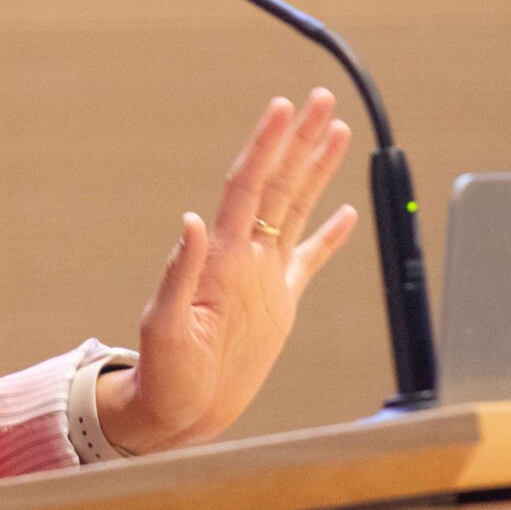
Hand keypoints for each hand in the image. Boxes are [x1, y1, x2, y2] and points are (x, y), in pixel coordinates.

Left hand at [99, 89, 356, 454]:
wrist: (177, 411)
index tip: (282, 106)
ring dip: (316, 170)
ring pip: (297, 209)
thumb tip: (191, 220)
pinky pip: (309, 260)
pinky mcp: (279, 303)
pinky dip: (329, 236)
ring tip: (336, 131)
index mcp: (222, 257)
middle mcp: (245, 256)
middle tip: (321, 98)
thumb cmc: (165, 373)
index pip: (248, 185)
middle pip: (278, 184)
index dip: (265, 145)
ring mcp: (264, 276)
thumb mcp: (164, 325)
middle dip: (300, 140)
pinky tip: (346, 211)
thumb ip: (179, 272)